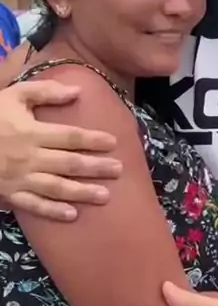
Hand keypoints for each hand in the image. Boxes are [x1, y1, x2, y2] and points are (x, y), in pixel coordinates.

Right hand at [0, 81, 120, 219]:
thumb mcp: (14, 95)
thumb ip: (45, 92)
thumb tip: (77, 91)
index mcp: (32, 132)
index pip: (69, 136)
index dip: (92, 139)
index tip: (113, 142)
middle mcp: (29, 157)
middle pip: (68, 163)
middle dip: (95, 167)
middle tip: (119, 170)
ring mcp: (20, 178)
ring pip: (56, 187)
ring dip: (81, 192)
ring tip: (105, 196)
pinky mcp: (10, 194)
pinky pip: (34, 205)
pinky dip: (53, 211)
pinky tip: (72, 214)